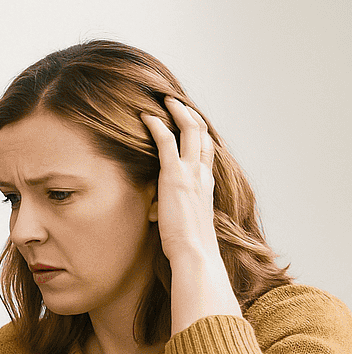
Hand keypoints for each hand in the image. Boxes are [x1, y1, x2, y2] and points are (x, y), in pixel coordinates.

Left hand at [141, 96, 241, 332]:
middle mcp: (203, 175)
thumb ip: (171, 210)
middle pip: (202, 134)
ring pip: (189, 130)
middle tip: (176, 102)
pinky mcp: (175, 176)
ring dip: (177, 112)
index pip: (205, 152)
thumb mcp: (181, 222)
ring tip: (164, 99)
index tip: (187, 123)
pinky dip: (157, 126)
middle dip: (190, 115)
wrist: (194, 254)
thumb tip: (154, 211)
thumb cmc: (187, 248)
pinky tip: (146, 116)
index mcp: (206, 186)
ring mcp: (191, 173)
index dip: (198, 134)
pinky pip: (167, 141)